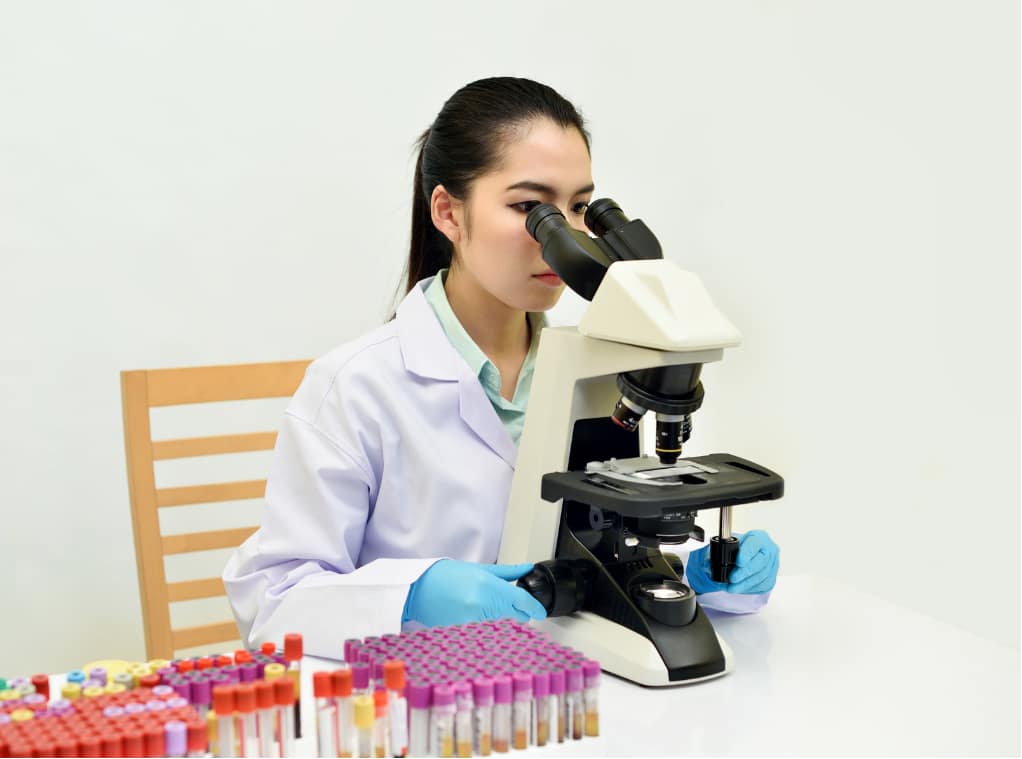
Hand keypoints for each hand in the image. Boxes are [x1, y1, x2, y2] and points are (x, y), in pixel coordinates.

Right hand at [402, 560, 547, 626]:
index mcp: (489, 587)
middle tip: (517, 610)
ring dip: (503, 623)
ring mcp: (473, 623)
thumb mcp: (479, 569)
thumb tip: (527, 569)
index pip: (522, 601)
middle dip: (519, 614)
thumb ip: (507, 572)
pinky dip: (488, 630)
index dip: (535, 608)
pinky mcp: (464, 635)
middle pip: (515, 618)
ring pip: (502, 628)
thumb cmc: (446, 576)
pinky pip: (485, 635)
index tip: (540, 611)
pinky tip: (480, 621)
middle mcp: (483, 606)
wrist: (418, 589)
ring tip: (491, 612)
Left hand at [685, 530, 778, 594]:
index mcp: (759, 537)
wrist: (745, 556)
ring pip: (761, 576)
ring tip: (732, 587)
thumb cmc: (738, 549)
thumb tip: (708, 563)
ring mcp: (772, 564)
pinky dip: (749, 588)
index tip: (738, 562)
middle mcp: (768, 549)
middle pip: (760, 562)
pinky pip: (762, 584)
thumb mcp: (725, 545)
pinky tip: (740, 588)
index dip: (747, 553)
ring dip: (745, 584)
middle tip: (732, 578)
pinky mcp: (771, 577)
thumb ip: (715, 552)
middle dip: (744, 573)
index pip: (755, 544)